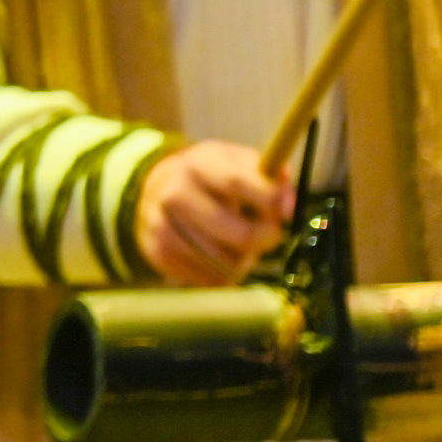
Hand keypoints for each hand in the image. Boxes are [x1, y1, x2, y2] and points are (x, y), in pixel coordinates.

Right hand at [135, 139, 292, 287]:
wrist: (154, 189)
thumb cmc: (211, 177)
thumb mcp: (237, 161)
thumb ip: (270, 176)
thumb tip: (287, 206)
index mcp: (198, 164)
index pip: (239, 184)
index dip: (271, 201)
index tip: (284, 211)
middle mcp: (175, 194)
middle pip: (242, 235)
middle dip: (265, 239)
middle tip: (268, 234)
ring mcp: (162, 226)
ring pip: (227, 263)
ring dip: (244, 260)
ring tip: (241, 246)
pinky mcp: (158, 253)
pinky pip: (208, 279)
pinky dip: (222, 275)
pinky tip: (220, 257)